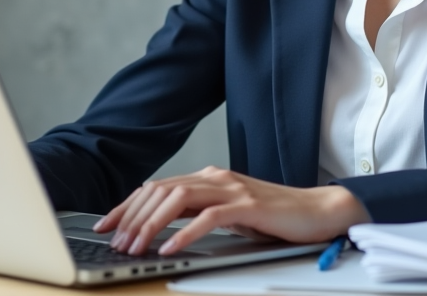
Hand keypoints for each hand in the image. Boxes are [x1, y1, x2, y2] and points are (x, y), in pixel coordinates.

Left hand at [91, 166, 370, 255]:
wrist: (319, 210)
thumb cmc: (276, 217)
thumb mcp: (231, 213)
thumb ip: (202, 213)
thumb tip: (164, 228)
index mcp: (209, 178)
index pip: (158, 187)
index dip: (129, 205)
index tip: (107, 224)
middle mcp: (216, 178)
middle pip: (161, 190)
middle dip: (132, 216)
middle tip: (114, 241)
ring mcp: (233, 189)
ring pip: (179, 199)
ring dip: (151, 224)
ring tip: (134, 246)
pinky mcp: (249, 206)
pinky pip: (208, 217)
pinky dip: (184, 233)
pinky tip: (169, 248)